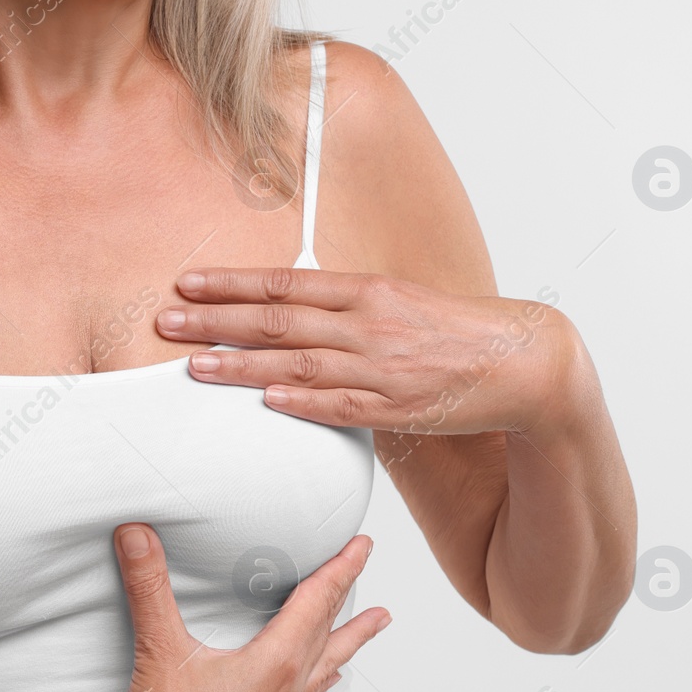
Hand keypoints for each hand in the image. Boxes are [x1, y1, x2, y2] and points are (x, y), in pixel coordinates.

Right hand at [107, 523, 389, 691]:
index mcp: (276, 661)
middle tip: (369, 563)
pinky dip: (324, 677)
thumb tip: (135, 533)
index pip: (317, 601)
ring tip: (375, 624)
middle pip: (330, 629)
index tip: (362, 543)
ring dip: (351, 639)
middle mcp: (288, 687)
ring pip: (327, 665)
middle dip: (350, 592)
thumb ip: (148, 585)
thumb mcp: (159, 646)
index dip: (340, 567)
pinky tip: (326, 680)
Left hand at [157, 268, 575, 436]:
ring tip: (192, 366)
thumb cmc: (456, 330)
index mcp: (368, 290)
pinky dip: (301, 402)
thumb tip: (293, 306)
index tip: (187, 283)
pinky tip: (264, 402)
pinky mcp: (398, 407)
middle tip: (165, 321)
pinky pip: (340, 406)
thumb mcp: (400, 302)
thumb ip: (346, 306)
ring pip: (297, 364)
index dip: (231, 284)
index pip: (284, 283)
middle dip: (215, 321)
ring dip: (240, 366)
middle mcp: (369, 323)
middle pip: (277, 320)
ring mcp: (382, 366)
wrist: (526, 360)